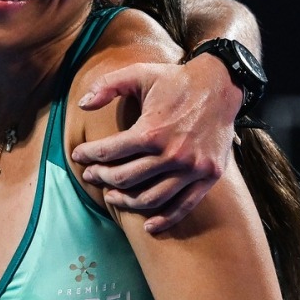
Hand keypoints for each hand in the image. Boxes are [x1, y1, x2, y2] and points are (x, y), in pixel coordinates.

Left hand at [71, 57, 241, 232]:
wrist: (221, 85)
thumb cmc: (175, 80)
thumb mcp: (138, 73)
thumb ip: (106, 85)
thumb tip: (82, 105)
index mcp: (151, 131)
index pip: (110, 152)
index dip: (89, 155)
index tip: (78, 156)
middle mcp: (172, 154)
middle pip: (126, 178)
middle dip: (102, 177)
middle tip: (91, 175)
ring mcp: (192, 168)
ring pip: (150, 198)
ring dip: (126, 201)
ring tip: (111, 196)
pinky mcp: (209, 176)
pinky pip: (184, 206)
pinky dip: (165, 219)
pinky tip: (148, 226)